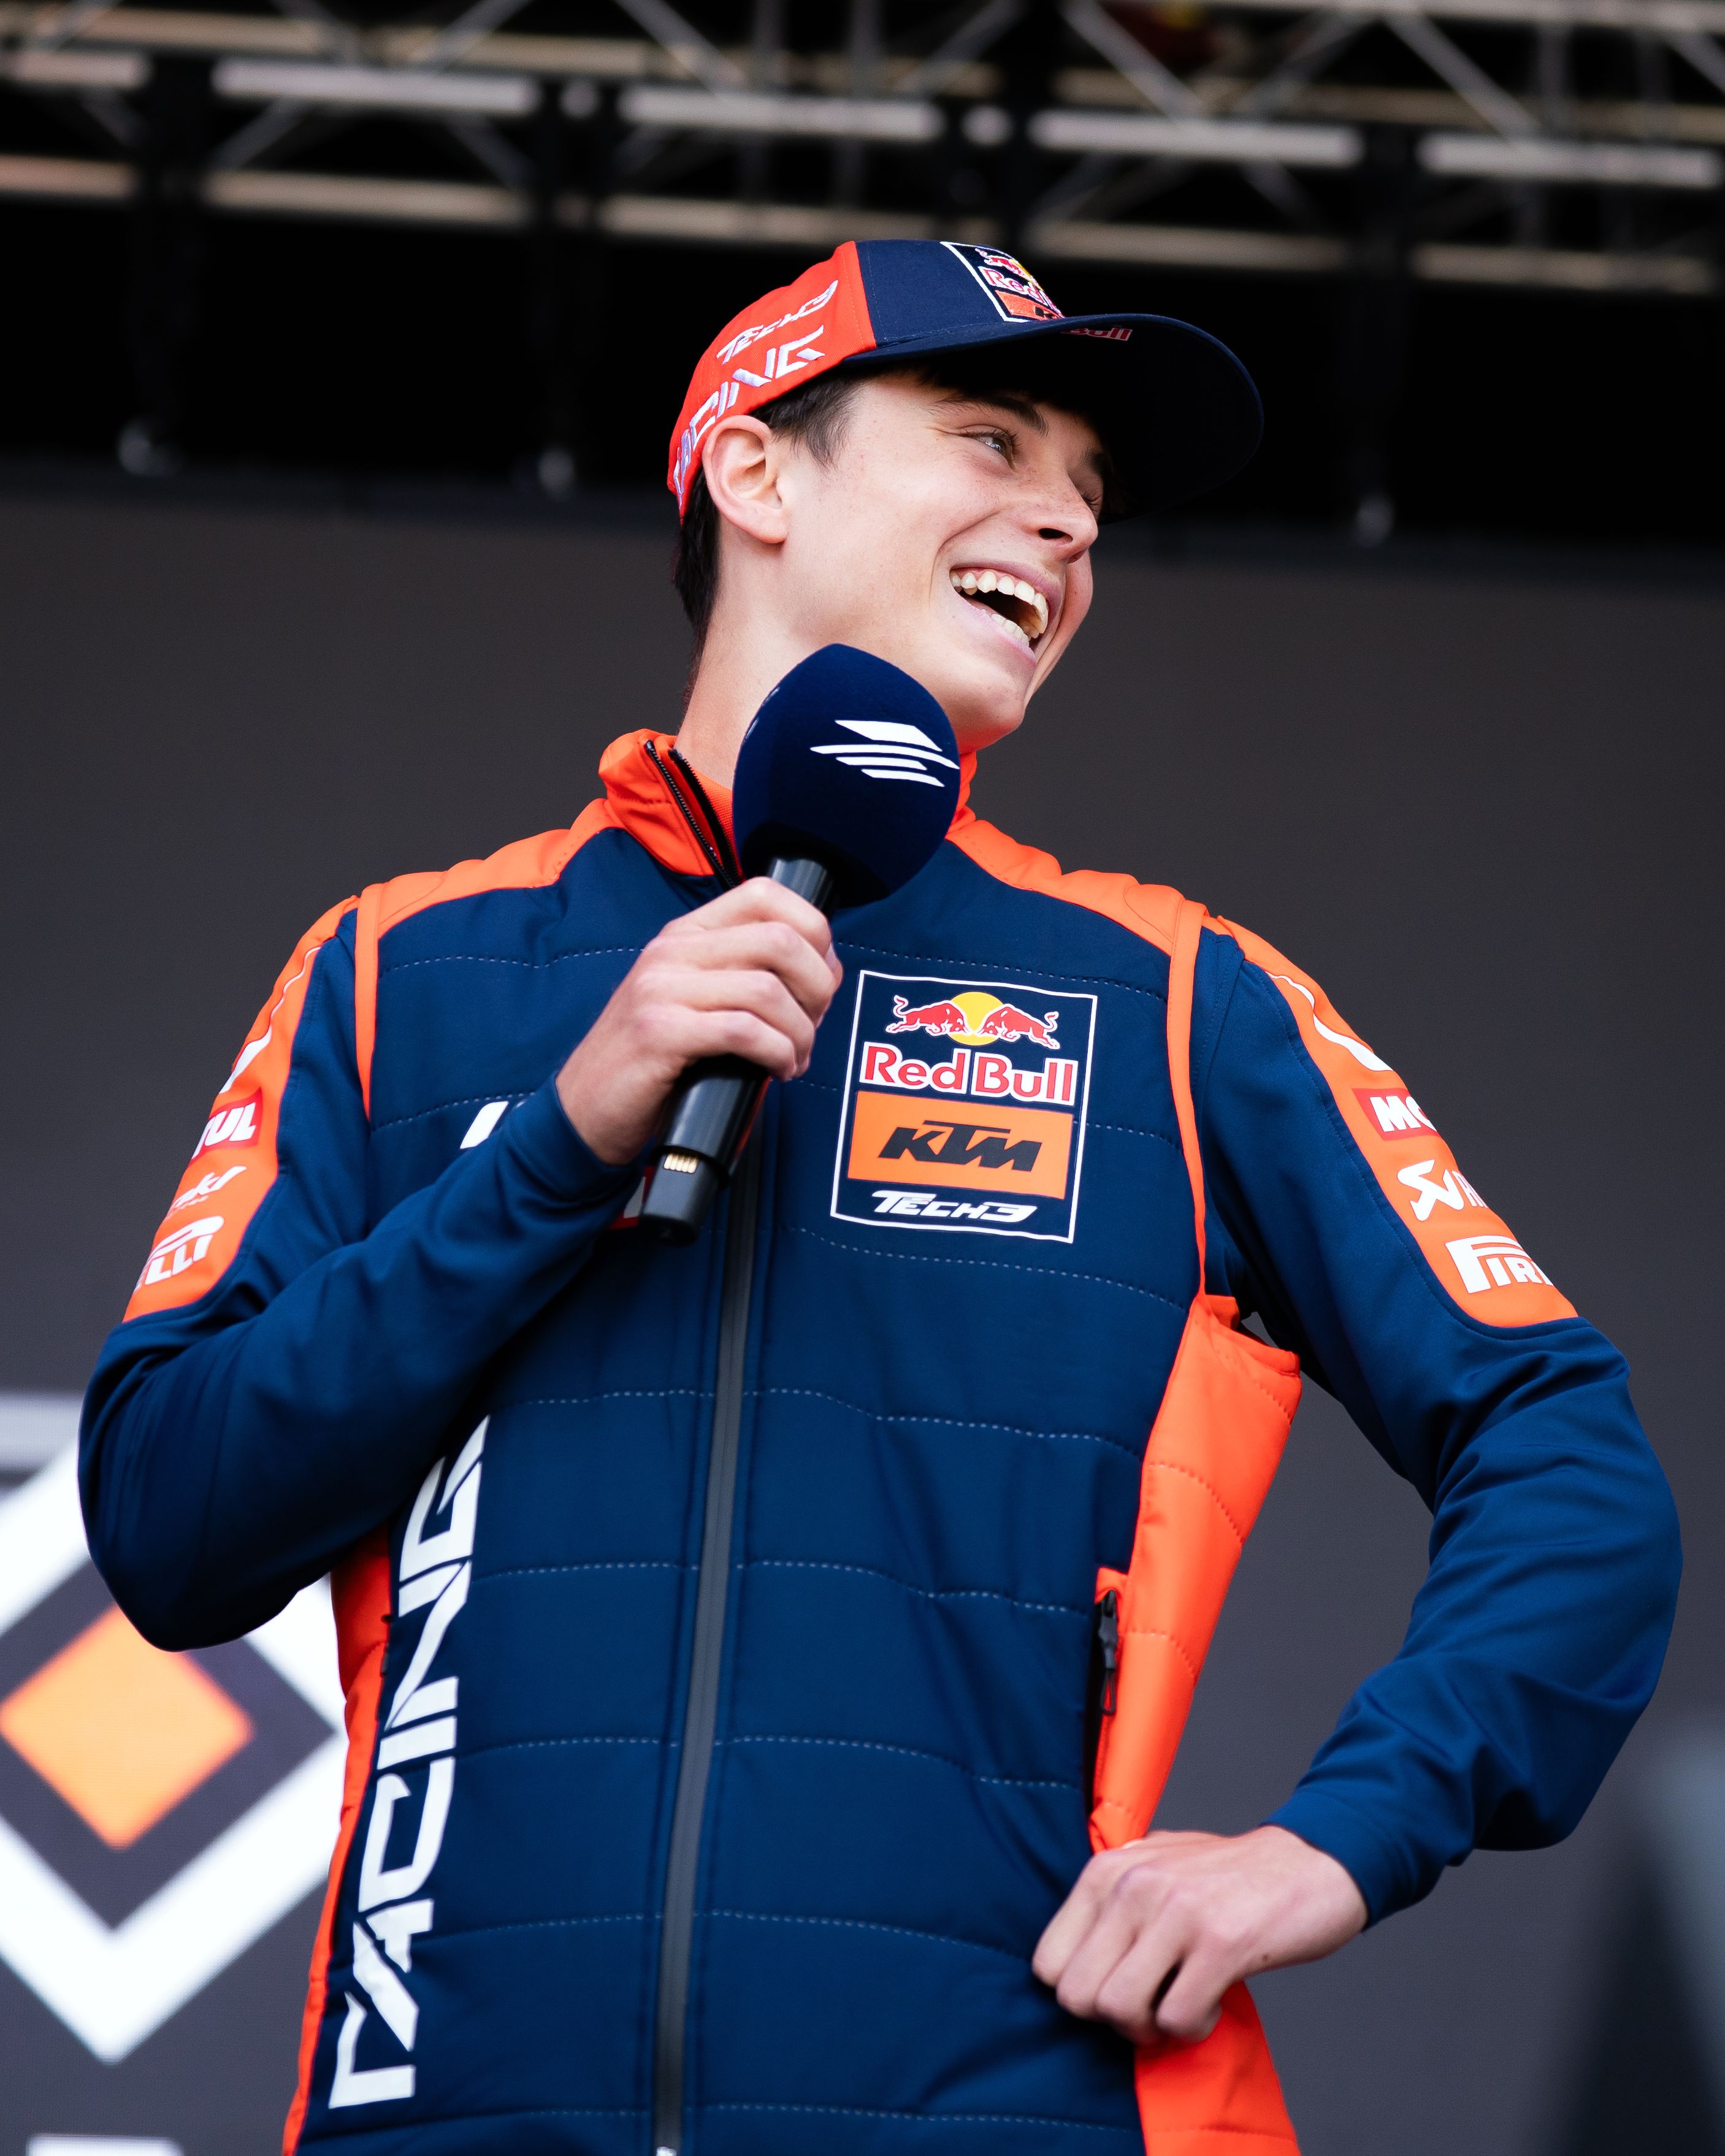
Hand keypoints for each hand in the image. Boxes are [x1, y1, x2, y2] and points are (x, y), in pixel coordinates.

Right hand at [556, 877, 841, 1164]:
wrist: (584, 1108)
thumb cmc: (650, 1060)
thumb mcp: (691, 998)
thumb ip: (740, 974)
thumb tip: (820, 972)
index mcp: (685, 934)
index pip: (764, 894)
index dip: (813, 931)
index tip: (821, 975)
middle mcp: (672, 951)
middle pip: (779, 941)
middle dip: (817, 987)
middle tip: (814, 1024)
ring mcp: (662, 989)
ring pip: (767, 990)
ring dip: (799, 1032)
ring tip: (794, 1058)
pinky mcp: (659, 1032)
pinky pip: (743, 1031)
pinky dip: (777, 1053)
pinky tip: (776, 1069)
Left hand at [1032, 1825, 1365, 2047]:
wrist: (1310, 1863)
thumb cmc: (1227, 1876)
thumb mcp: (1153, 1865)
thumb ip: (1111, 1900)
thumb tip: (1069, 1963)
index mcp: (1107, 1871)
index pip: (1047, 1964)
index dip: (1082, 1993)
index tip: (1120, 1986)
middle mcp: (1133, 1885)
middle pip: (1077, 1997)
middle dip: (1113, 2019)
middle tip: (1153, 2005)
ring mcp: (1175, 1912)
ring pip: (1118, 2010)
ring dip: (1152, 2027)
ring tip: (1183, 2002)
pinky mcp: (1220, 1942)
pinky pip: (1176, 2019)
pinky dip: (1194, 2028)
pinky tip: (1215, 1999)